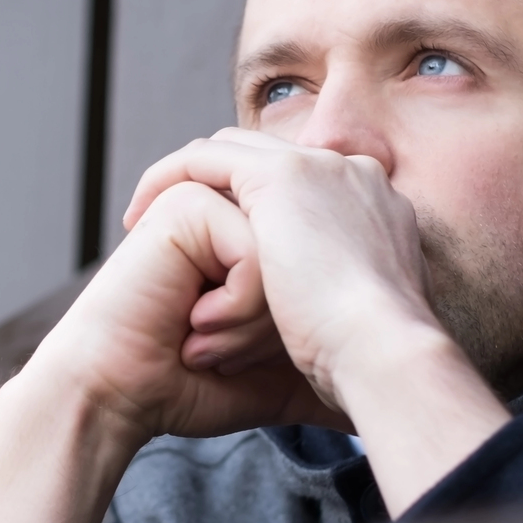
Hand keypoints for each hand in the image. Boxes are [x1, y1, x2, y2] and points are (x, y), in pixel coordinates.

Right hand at [0, 180, 339, 522]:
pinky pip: (252, 254)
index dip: (297, 320)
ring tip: (207, 344)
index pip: (315, 265)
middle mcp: (241, 214)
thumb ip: (323, 373)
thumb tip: (370, 404)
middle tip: (222, 354)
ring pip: (283, 256)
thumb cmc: (191, 388)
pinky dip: (235, 306)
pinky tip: (195, 327)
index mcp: (262, 238)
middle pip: (304, 260)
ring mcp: (214, 206)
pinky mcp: (189, 209)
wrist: (126, 397)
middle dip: (272, 323)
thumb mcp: (277, 378)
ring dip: (252, 319)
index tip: (257, 358)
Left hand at [124, 130, 441, 410]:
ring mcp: (321, 168)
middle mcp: (353, 176)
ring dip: (185, 186)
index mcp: (377, 211)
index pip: (306, 195)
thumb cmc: (371, 365)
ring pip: (233, 157)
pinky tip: (139, 215)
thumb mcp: (358, 331)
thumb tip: (316, 346)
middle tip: (175, 237)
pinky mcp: (283, 175)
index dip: (255, 220)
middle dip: (215, 195)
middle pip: (267, 166)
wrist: (382, 352)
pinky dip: (168, 179)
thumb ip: (335, 311)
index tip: (222, 257)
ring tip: (145, 225)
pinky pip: (204, 159)